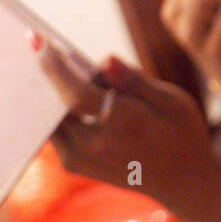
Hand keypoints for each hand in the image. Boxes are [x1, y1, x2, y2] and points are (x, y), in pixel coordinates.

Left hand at [34, 38, 220, 218]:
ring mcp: (80, 158)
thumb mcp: (174, 102)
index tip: (38, 40)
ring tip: (50, 60)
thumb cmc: (182, 133)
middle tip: (38, 42)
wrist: (182, 181)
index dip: (55, 67)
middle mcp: (95, 147)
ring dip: (48, 89)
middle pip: (56, 103)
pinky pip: (53, 127)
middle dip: (49, 72)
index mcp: (125, 127)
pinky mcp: (71, 163)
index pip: (77, 94)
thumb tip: (104, 60)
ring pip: (50, 115)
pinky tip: (59, 86)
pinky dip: (54, 106)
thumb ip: (136, 81)